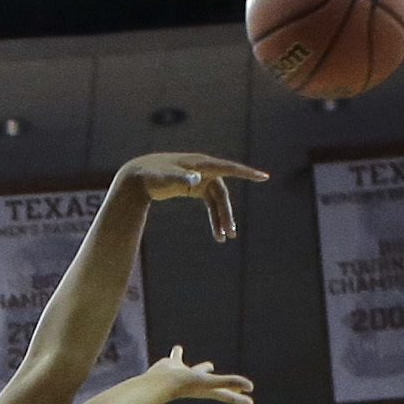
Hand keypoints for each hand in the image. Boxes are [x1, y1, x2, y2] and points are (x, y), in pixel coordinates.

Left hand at [113, 150, 267, 242]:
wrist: (138, 177)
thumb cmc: (153, 174)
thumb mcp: (167, 177)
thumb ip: (182, 178)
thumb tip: (196, 179)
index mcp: (201, 164)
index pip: (229, 168)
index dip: (247, 173)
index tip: (264, 177)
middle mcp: (204, 171)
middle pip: (222, 195)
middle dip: (226, 214)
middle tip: (231, 233)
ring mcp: (200, 180)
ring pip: (217, 202)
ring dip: (221, 219)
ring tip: (224, 238)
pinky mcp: (195, 188)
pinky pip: (209, 204)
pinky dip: (213, 217)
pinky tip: (216, 233)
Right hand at [129, 344, 254, 403]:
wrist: (159, 382)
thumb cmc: (185, 384)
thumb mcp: (210, 382)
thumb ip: (230, 382)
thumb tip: (250, 387)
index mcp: (208, 390)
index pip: (228, 394)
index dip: (240, 398)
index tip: (250, 403)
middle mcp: (199, 383)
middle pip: (217, 385)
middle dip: (226, 385)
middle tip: (236, 387)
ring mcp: (186, 375)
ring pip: (199, 371)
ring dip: (205, 368)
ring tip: (211, 365)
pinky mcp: (174, 366)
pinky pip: (178, 357)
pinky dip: (178, 353)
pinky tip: (178, 348)